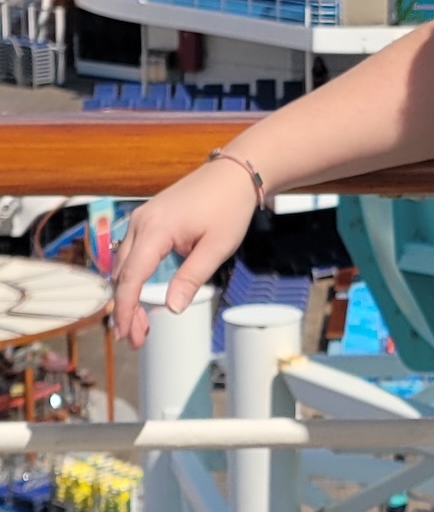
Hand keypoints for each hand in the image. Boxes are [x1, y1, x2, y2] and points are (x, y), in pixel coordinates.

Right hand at [111, 159, 260, 349]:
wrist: (235, 173)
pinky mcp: (148, 218)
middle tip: (137, 338)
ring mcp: (142, 218)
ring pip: (124, 264)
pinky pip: (133, 252)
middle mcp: (140, 222)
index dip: (126, 309)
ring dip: (128, 294)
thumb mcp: (217, 247)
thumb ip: (191, 277)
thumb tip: (171, 307)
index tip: (127, 334)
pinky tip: (143, 294)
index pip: (131, 277)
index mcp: (155, 229)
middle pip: (122, 274)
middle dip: (126, 308)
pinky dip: (134, 276)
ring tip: (140, 323)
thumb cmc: (229, 206)